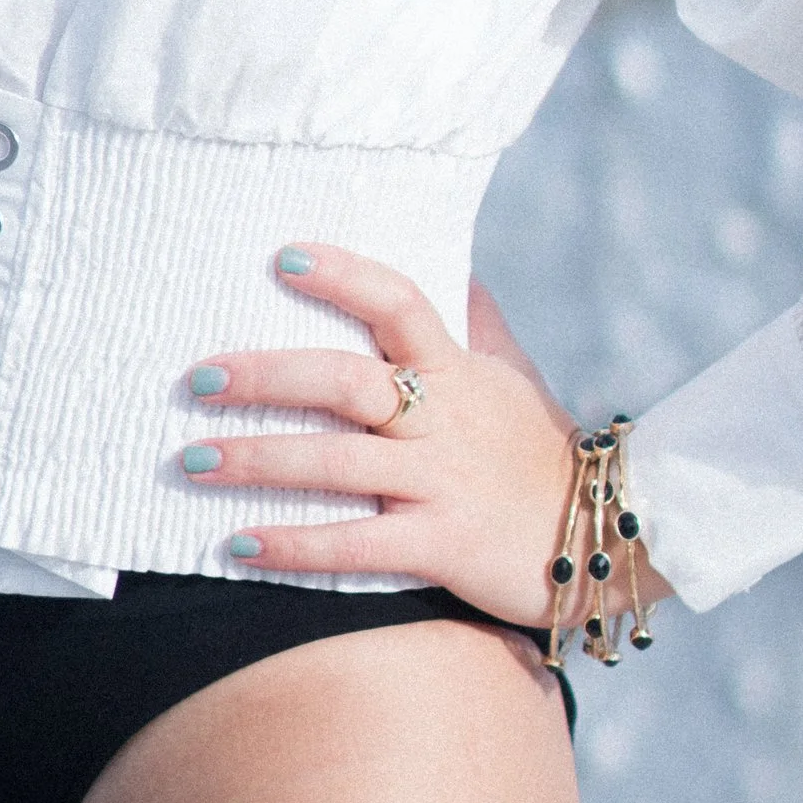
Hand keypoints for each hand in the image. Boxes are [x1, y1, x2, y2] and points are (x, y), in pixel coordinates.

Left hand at [181, 246, 675, 640]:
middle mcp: (444, 419)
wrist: (610, 541)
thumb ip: (478, 325)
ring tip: (192, 461)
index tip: (282, 256)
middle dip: (266, 377)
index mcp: (456, 371)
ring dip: (258, 461)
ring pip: (337, 462)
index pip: (400, 302)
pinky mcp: (442, 545)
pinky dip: (295, 545)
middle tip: (199, 379)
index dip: (344, 275)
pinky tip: (238, 546)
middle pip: (346, 382)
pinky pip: (357, 544)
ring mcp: (442, 482)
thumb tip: (459, 269)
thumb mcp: (516, 379)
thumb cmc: (542, 455)